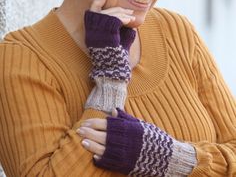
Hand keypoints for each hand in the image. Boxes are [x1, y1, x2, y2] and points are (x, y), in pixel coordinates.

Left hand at [78, 110, 195, 175]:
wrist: (166, 156)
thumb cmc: (152, 137)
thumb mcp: (139, 124)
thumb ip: (125, 118)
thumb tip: (112, 110)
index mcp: (127, 129)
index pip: (105, 124)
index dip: (93, 122)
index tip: (85, 121)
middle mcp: (124, 141)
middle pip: (101, 136)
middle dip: (88, 132)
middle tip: (78, 130)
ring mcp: (124, 154)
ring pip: (103, 149)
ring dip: (91, 146)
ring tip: (82, 142)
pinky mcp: (125, 166)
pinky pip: (110, 163)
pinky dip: (101, 160)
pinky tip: (94, 157)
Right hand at [84, 0, 135, 111]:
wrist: (115, 73)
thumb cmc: (117, 60)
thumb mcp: (119, 41)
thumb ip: (120, 29)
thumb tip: (128, 17)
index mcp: (92, 33)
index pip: (92, 11)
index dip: (98, 1)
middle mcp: (91, 32)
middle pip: (101, 10)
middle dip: (116, 8)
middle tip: (129, 12)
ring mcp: (97, 33)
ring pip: (108, 13)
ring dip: (121, 13)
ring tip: (131, 18)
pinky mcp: (105, 34)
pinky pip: (113, 19)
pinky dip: (122, 18)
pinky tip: (129, 21)